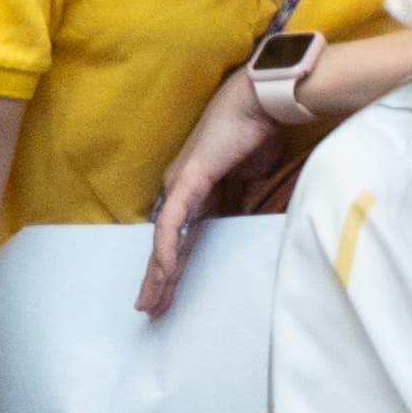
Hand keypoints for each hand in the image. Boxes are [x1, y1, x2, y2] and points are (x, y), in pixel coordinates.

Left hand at [139, 71, 286, 316]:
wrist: (261, 102)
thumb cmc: (259, 133)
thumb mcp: (253, 180)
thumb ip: (244, 202)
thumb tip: (246, 223)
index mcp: (197, 190)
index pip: (183, 236)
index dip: (176, 265)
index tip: (172, 292)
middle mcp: (181, 190)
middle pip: (166, 243)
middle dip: (158, 279)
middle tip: (151, 309)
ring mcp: (180, 185)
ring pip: (163, 239)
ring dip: (157, 272)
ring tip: (151, 302)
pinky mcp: (186, 181)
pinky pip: (172, 222)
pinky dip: (167, 248)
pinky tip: (164, 271)